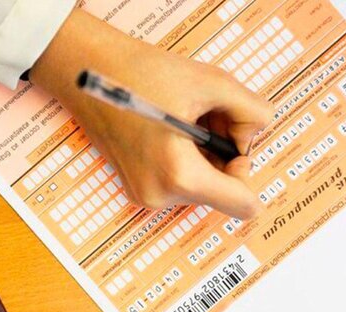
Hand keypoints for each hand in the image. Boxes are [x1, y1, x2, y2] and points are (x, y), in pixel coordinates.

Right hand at [31, 9, 272, 218]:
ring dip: (204, 154)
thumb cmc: (141, 74)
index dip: (248, 169)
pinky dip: (185, 157)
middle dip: (223, 154)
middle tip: (205, 115)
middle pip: (221, 190)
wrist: (88, 72)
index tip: (234, 143)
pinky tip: (169, 128)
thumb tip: (257, 133)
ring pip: (201, 184)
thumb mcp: (212, 83)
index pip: (244, 205)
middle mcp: (161, 196)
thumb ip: (252, 112)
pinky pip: (179, 181)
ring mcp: (146, 195)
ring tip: (184, 117)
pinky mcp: (137, 188)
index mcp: (180, 176)